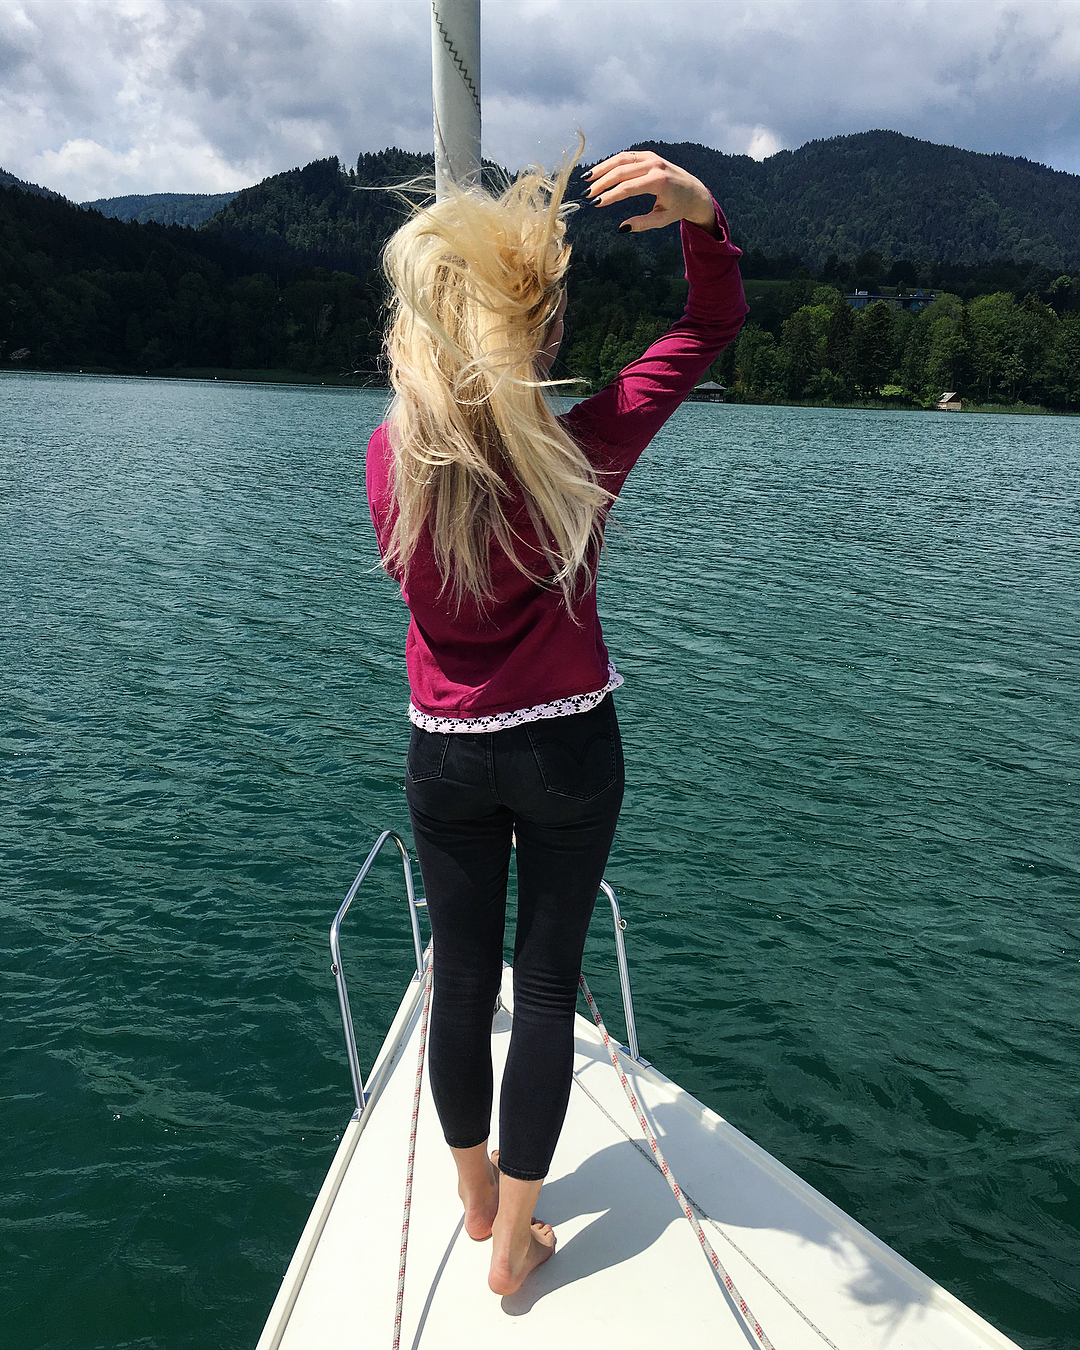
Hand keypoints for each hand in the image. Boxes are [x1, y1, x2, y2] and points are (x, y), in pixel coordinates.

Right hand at [584, 150, 719, 236]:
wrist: (693, 190)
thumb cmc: (677, 208)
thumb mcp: (662, 220)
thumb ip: (642, 224)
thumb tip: (621, 228)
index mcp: (659, 181)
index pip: (628, 188)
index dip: (609, 196)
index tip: (595, 204)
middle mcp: (654, 165)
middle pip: (621, 172)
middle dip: (601, 183)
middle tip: (586, 195)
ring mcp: (651, 157)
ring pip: (621, 160)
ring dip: (602, 169)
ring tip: (587, 179)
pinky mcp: (648, 155)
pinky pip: (626, 157)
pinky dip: (611, 163)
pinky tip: (599, 172)